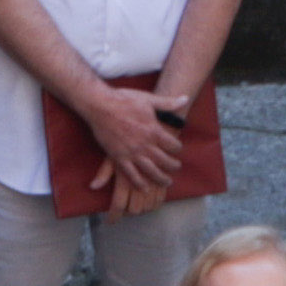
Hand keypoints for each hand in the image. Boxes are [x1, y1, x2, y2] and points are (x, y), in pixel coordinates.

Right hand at [91, 94, 185, 210]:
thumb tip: (185, 98)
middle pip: (165, 160)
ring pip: (151, 170)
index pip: (173, 145)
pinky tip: (144, 188)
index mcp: (154, 130)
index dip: (178, 148)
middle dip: (173, 166)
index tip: (177, 149)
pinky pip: (131, 174)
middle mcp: (145, 144)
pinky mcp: (118, 157)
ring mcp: (132, 152)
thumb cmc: (124, 100)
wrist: (100, 105)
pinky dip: (139, 182)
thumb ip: (167, 103)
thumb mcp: (148, 99)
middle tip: (176, 167)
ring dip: (161, 178)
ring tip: (167, 182)